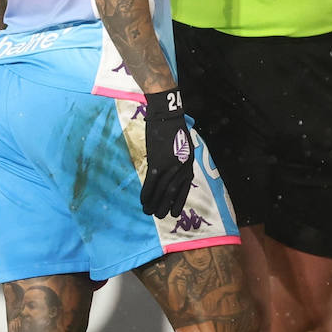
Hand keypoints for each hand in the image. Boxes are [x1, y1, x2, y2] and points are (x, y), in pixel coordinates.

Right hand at [140, 88, 194, 218]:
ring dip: (154, 203)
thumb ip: (180, 162)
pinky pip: (151, 182)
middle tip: (158, 216)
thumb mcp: (184, 147)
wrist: (167, 116)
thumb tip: (173, 176)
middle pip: (172, 192)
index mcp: (189, 164)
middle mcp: (181, 168)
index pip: (185, 188)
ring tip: (148, 212)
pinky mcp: (157, 162)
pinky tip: (142, 200)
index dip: (179, 201)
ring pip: (161, 190)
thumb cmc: (174, 129)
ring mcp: (169, 166)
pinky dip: (146, 193)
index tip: (174, 213)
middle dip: (165, 206)